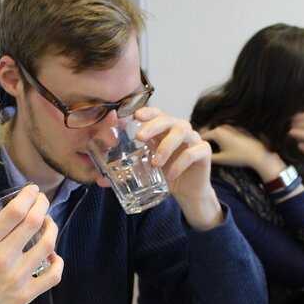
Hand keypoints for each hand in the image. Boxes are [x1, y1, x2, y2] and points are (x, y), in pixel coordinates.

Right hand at [0, 184, 62, 303]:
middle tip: (42, 200)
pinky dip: (58, 261)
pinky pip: (53, 275)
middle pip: (34, 222)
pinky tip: (52, 254)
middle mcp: (2, 258)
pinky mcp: (25, 295)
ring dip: (51, 228)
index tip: (32, 189)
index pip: (15, 211)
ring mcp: (16, 277)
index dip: (28, 195)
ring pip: (48, 245)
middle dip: (42, 204)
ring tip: (48, 223)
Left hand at [120, 106, 222, 229]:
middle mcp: (179, 130)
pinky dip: (180, 163)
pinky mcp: (204, 152)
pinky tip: (170, 175)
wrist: (189, 191)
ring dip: (166, 146)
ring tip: (156, 162)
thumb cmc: (166, 174)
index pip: (157, 113)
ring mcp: (193, 139)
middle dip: (153, 126)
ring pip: (182, 132)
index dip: (147, 111)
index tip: (135, 115)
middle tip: (139, 137)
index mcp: (164, 130)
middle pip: (168, 119)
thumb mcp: (145, 171)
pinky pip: (193, 152)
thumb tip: (100, 180)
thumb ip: (126, 172)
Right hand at [199, 125, 286, 180]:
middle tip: (200, 150)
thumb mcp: (221, 159)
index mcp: (216, 132)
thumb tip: (198, 156)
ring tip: (211, 149)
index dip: (196, 144)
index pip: (200, 136)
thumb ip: (208, 157)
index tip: (193, 151)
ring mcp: (230, 126)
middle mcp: (222, 126)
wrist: (259, 154)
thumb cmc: (240, 157)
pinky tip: (223, 146)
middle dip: (203, 140)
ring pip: (216, 132)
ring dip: (212, 138)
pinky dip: (221, 137)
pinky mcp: (237, 128)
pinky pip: (224, 132)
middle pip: (207, 132)